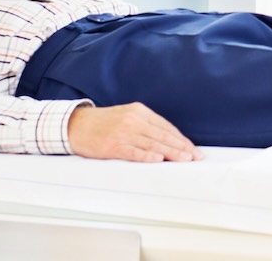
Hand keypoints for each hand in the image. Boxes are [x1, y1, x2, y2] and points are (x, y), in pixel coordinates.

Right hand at [67, 102, 202, 162]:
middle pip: (162, 135)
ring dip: (170, 152)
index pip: (165, 126)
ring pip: (152, 143)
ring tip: (184, 159)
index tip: (193, 149)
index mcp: (139, 111)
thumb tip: (168, 140)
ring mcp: (123, 133)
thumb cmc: (103, 123)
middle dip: (181, 147)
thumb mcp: (127, 115)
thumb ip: (145, 125)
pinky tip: (158, 159)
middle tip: (195, 157)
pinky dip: (146, 156)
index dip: (181, 139)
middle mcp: (133, 120)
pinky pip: (133, 151)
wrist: (76, 125)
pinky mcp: (112, 145)